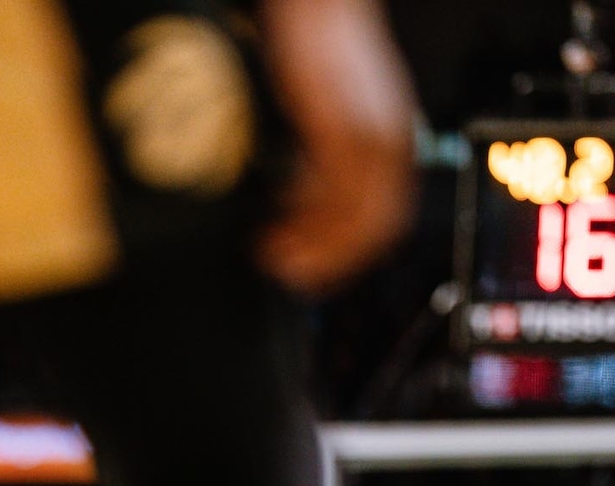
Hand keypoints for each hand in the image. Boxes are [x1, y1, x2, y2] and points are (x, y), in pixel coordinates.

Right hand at [258, 0, 416, 293]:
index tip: (315, 268)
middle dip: (333, 263)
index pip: (388, 220)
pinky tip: (274, 225)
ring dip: (315, 250)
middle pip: (376, 230)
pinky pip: (332, 195)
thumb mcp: (337, 111)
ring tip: (275, 256)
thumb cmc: (321, 48)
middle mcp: (392, 144)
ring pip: (356, 221)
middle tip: (292, 274)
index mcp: (396, 143)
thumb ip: (333, 153)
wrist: (321, 0)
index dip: (352, 256)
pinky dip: (304, 223)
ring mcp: (370, 138)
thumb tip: (307, 194)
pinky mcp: (341, 130)